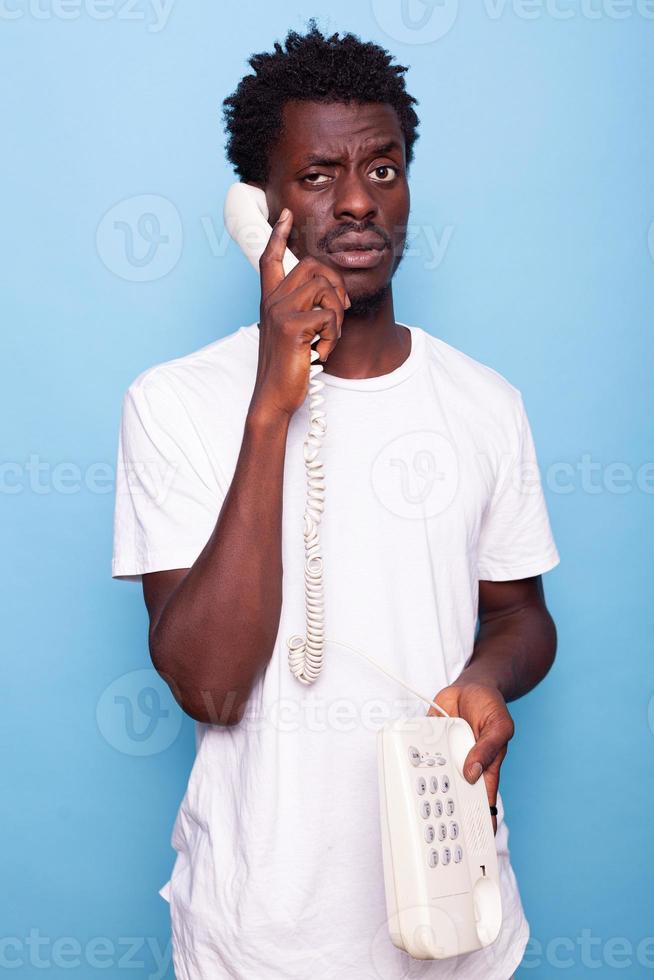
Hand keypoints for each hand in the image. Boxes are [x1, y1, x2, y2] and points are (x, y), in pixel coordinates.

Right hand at [249, 207, 350, 422]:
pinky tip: (322, 353)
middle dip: (337, 285)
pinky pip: (329, 317)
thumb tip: (330, 294)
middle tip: (340, 312)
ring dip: (338, 316)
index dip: (278, 235)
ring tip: (328, 339)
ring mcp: (280, 312)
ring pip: (325, 289)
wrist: (273, 397)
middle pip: (313, 266)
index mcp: (270, 301)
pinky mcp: (292, 327)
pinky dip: (333, 337)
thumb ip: (302, 310)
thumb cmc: (286, 368)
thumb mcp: (291, 334)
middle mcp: (272, 301)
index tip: (286, 215)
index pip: (270, 259)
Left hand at [427, 682, 514, 834]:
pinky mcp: (431, 739)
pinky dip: (413, 752)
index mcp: (484, 767)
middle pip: (453, 792)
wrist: (473, 685)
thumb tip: (472, 772)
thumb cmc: (491, 708)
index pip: (481, 801)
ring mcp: (445, 753)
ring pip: (433, 773)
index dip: (479, 823)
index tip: (474, 844)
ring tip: (418, 794)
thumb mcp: (500, 726)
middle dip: (445, 806)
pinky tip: (406, 759)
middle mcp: (463, 763)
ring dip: (425, 780)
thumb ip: (488, 748)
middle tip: (436, 822)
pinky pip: (419, 749)